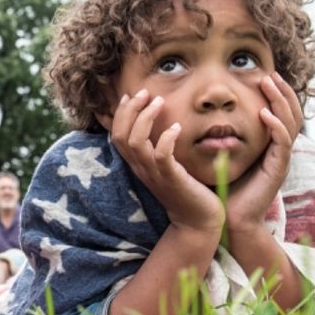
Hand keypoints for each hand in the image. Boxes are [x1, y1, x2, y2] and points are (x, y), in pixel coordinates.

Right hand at [109, 89, 223, 233]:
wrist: (197, 221)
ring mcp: (154, 175)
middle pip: (121, 136)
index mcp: (137, 165)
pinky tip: (176, 128)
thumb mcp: (166, 168)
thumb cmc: (186, 191)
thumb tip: (161, 126)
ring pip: (136, 142)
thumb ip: (158, 149)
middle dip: (130, 110)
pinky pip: (161, 156)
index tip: (131, 96)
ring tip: (159, 102)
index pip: (117, 136)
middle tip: (144, 93)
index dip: (121, 114)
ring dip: (146, 118)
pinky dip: (166, 138)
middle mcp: (141, 169)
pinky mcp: (171, 179)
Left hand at [226, 73, 302, 231]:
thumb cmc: (222, 187)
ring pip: (291, 122)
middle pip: (291, 112)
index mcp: (268, 144)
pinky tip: (264, 114)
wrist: (228, 219)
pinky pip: (283, 143)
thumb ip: (220, 134)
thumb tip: (204, 113)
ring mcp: (281, 159)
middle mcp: (279, 149)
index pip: (279, 111)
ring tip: (269, 84)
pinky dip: (276, 126)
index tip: (261, 75)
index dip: (274, 93)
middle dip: (281, 91)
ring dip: (280, 101)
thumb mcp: (221, 153)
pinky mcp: (278, 169)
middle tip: (269, 73)